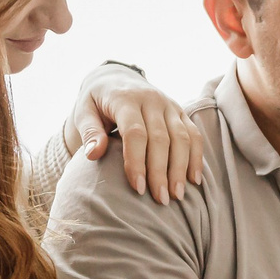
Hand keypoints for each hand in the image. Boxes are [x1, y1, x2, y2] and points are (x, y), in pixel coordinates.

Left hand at [66, 67, 205, 203]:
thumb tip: (94, 155)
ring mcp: (169, 105)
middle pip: (161, 138)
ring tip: (178, 195)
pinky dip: (196, 157)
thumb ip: (89, 132)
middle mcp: (151, 99)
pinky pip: (194, 134)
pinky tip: (194, 180)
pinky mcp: (180, 111)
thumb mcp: (84, 112)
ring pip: (182, 137)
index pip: (135, 132)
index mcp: (125, 99)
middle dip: (161, 171)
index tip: (137, 188)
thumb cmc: (97, 102)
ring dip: (181, 168)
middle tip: (161, 200)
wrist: (116, 78)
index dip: (137, 161)